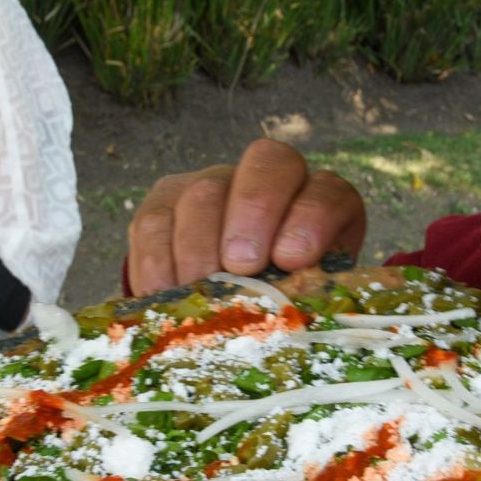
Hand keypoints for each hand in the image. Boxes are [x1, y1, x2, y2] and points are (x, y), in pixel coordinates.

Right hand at [127, 138, 366, 294]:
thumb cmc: (271, 306)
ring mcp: (210, 185)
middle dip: (253, 217)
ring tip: (201, 294)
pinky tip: (165, 295)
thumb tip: (291, 314)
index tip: (291, 260)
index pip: (325, 191)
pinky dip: (159, 263)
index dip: (311, 218)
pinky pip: (155, 222)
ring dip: (202, 250)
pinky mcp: (162, 203)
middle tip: (242, 268)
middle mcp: (267, 179)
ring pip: (204, 194)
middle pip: (266, 166)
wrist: (218, 306)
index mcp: (316, 202)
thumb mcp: (298, 301)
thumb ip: (303, 297)